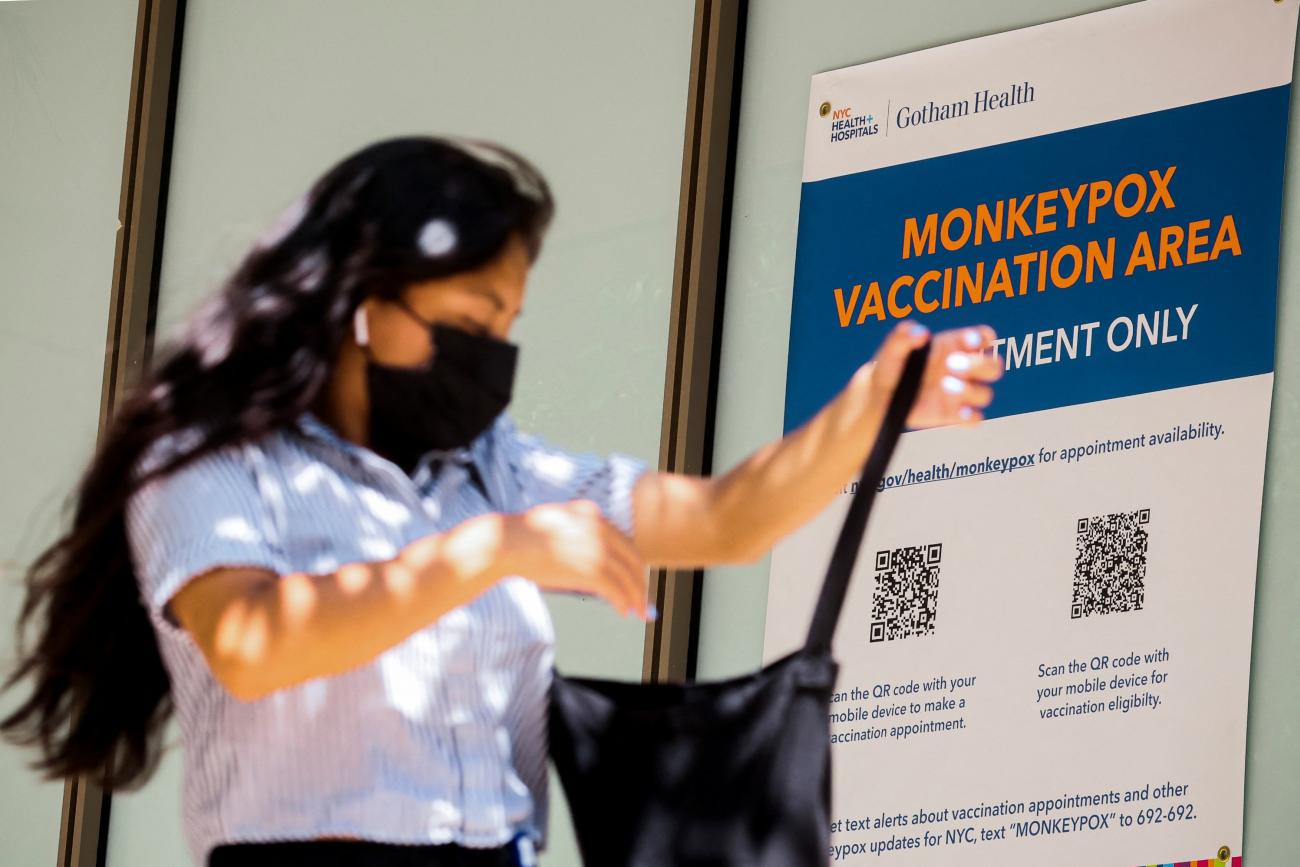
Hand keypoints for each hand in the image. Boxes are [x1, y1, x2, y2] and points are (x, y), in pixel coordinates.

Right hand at [502, 500, 650, 618]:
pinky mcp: (589, 568)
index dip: (633, 563)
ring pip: (627, 576)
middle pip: (632, 558)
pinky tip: (623, 612)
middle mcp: (599, 528)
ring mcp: (596, 548)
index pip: (623, 541)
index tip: (637, 578)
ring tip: (638, 612)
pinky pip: (615, 589)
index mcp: (591, 514)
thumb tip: (586, 558)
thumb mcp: (556, 525)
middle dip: (640, 582)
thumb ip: (576, 533)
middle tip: (643, 600)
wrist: (506, 543)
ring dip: (635, 597)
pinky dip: (623, 602)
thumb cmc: (522, 538)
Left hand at [865, 320, 1001, 427]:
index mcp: (955, 346)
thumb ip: (903, 335)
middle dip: (981, 365)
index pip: (983, 338)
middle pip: (993, 366)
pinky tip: (958, 412)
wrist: (879, 397)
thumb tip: (921, 333)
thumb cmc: (890, 366)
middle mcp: (964, 369)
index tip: (968, 341)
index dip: (982, 338)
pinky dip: (970, 417)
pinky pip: (974, 419)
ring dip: (969, 390)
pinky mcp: (954, 415)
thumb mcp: (892, 348)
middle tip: (952, 364)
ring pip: (985, 394)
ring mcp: (961, 393)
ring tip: (943, 386)